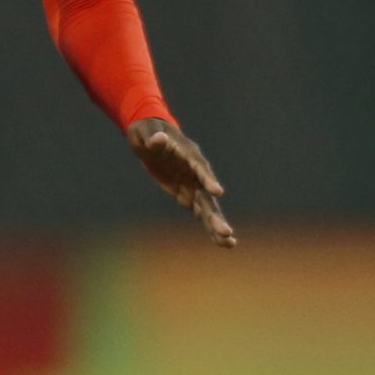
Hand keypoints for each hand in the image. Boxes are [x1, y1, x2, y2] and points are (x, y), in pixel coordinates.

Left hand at [126, 118, 235, 246]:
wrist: (151, 137)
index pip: (199, 168)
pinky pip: (200, 212)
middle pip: (207, 195)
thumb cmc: (148, 131)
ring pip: (207, 207)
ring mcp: (193, 185)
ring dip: (216, 224)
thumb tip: (159, 139)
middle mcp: (196, 172)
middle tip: (226, 231)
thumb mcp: (145, 132)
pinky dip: (209, 226)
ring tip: (229, 243)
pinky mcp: (187, 194)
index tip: (217, 192)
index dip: (207, 179)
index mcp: (188, 154)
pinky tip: (221, 242)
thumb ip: (153, 138)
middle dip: (215, 213)